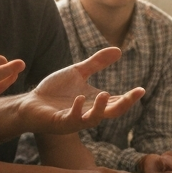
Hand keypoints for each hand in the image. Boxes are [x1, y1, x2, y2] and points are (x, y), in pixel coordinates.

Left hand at [19, 47, 144, 134]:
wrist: (30, 103)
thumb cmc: (54, 91)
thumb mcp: (78, 72)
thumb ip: (97, 63)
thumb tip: (119, 50)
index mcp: (94, 103)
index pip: (116, 103)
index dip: (129, 98)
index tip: (140, 89)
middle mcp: (87, 114)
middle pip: (110, 112)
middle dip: (124, 104)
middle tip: (136, 94)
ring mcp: (74, 120)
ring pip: (92, 120)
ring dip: (100, 108)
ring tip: (104, 93)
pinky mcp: (59, 122)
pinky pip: (71, 120)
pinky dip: (76, 110)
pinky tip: (79, 98)